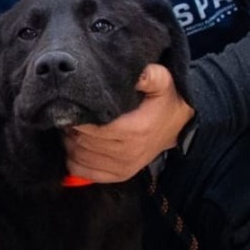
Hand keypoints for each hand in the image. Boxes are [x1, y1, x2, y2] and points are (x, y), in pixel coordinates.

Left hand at [65, 64, 193, 183]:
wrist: (177, 123)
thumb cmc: (165, 100)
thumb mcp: (162, 81)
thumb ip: (148, 75)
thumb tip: (136, 73)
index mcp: (134, 131)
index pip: (91, 129)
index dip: (77, 118)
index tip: (75, 107)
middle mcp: (128, 153)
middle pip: (82, 143)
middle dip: (72, 129)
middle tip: (72, 117)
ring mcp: (123, 167)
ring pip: (79, 158)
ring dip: (71, 144)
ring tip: (74, 129)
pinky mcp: (119, 175)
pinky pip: (84, 173)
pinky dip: (74, 161)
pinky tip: (77, 147)